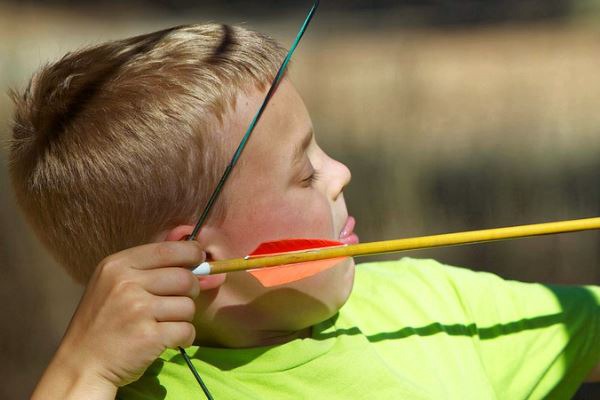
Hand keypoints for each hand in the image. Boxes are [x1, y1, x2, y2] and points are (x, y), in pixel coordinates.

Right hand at [31, 241, 204, 398]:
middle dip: (191, 290)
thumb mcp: (114, 283)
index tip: (198, 259)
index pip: (168, 249)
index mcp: (118, 265)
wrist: (81, 365)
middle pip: (185, 278)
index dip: (191, 253)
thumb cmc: (103, 323)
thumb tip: (198, 253)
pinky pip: (187, 330)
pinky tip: (168, 340)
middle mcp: (127, 283)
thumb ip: (149, 267)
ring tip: (164, 324)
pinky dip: (184, 337)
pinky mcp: (149, 336)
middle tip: (177, 301)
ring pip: (188, 306)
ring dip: (184, 318)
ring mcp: (138, 310)